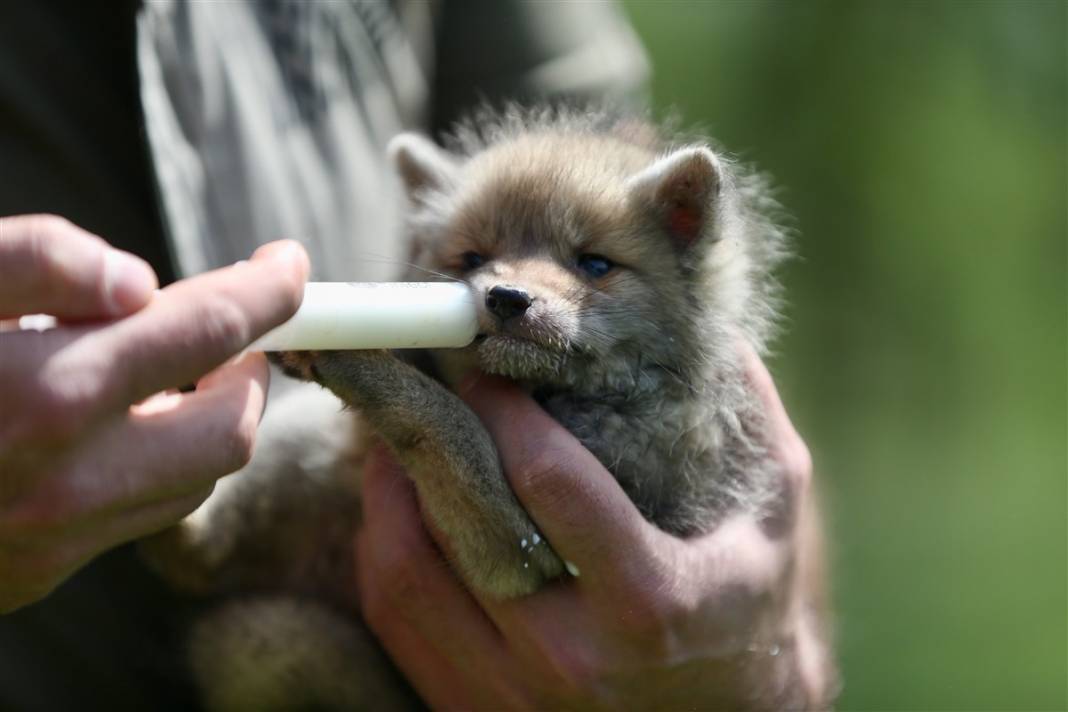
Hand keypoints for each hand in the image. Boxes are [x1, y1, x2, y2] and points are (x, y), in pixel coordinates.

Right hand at [0, 214, 307, 611]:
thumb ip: (35, 261)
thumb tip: (140, 282)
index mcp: (46, 393)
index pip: (212, 331)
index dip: (268, 291)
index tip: (288, 265)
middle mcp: (63, 481)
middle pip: (233, 429)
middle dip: (245, 371)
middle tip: (220, 330)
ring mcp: (51, 541)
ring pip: (194, 482)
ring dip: (203, 421)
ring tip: (161, 375)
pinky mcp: (33, 576)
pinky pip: (134, 519)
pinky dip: (149, 467)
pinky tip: (105, 432)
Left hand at [355, 347, 832, 709]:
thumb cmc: (749, 608)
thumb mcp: (775, 513)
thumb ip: (750, 416)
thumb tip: (701, 322)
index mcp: (649, 600)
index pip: (548, 481)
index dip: (506, 407)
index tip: (489, 364)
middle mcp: (569, 655)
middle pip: (460, 521)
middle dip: (430, 433)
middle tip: (423, 381)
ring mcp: (510, 693)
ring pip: (406, 570)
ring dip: (388, 486)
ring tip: (400, 434)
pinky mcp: (473, 708)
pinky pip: (395, 616)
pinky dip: (385, 544)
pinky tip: (402, 501)